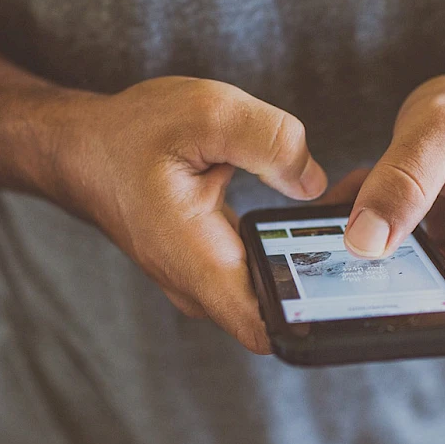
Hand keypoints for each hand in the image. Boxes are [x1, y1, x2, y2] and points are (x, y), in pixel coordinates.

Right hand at [48, 77, 326, 352]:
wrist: (85, 149)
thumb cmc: (132, 134)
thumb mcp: (207, 114)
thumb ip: (270, 142)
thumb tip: (314, 182)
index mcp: (198, 263)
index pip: (268, 329)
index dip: (316, 316)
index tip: (346, 278)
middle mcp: (202, 287)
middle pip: (285, 309)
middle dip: (328, 275)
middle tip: (359, 222)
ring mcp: (206, 282)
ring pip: (276, 289)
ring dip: (311, 258)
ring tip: (346, 207)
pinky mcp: (212, 266)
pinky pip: (262, 270)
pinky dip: (290, 246)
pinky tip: (315, 209)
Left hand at [342, 69, 444, 328]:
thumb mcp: (441, 128)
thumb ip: (403, 183)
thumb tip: (364, 244)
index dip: (425, 316)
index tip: (370, 288)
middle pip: (442, 306)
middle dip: (387, 268)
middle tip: (361, 210)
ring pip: (413, 285)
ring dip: (380, 242)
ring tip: (373, 187)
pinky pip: (406, 264)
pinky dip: (381, 231)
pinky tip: (376, 193)